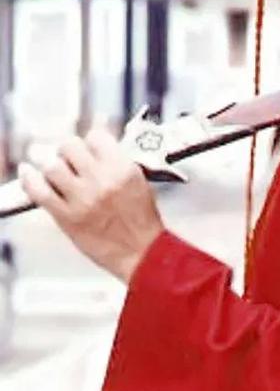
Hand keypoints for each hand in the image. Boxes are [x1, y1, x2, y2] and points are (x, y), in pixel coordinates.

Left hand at [18, 128, 163, 282]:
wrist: (141, 253)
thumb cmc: (141, 221)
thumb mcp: (138, 181)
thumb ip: (116, 161)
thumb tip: (94, 146)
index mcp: (122, 169)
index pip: (95, 136)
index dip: (90, 141)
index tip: (88, 147)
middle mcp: (101, 180)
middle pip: (69, 146)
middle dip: (67, 150)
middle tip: (69, 158)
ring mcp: (82, 199)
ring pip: (51, 166)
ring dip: (51, 165)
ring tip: (54, 170)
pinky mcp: (66, 217)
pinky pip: (39, 191)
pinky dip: (29, 179)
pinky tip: (28, 173)